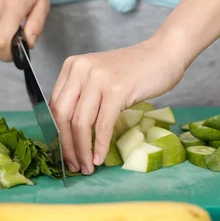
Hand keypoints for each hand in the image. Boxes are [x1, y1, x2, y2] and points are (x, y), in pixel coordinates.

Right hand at [0, 0, 49, 60]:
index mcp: (12, 6)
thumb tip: (28, 45)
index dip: (10, 54)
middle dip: (7, 49)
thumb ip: (36, 26)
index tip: (19, 51)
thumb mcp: (43, 1)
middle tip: (18, 37)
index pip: (1, 43)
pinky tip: (2, 12)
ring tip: (11, 20)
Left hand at [50, 37, 185, 173]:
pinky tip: (100, 158)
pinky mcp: (117, 89)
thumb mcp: (100, 77)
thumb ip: (83, 95)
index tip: (63, 152)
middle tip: (73, 165)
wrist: (164, 54)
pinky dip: (100, 145)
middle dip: (66, 146)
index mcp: (73, 66)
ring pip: (81, 123)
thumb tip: (70, 133)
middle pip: (63, 115)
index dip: (57, 133)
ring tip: (87, 166)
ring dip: (82, 150)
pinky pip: (103, 125)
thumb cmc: (134, 70)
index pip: (54, 105)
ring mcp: (99, 78)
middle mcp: (81, 69)